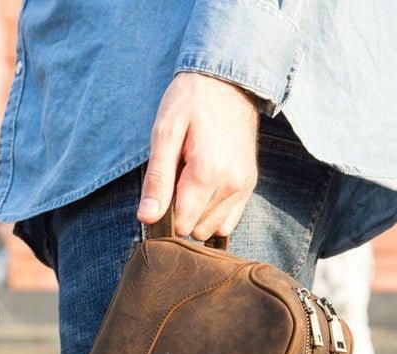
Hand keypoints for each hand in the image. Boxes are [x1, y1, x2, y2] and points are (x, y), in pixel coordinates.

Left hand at [137, 72, 258, 240]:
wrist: (227, 81)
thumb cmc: (189, 102)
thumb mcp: (164, 134)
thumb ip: (157, 180)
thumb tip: (147, 219)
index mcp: (207, 173)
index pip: (182, 225)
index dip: (166, 214)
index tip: (163, 191)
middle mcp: (231, 184)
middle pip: (196, 229)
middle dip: (182, 214)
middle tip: (177, 180)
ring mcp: (244, 186)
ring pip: (213, 229)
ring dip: (198, 215)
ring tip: (191, 183)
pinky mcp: (250, 185)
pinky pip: (229, 221)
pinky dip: (214, 215)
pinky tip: (205, 192)